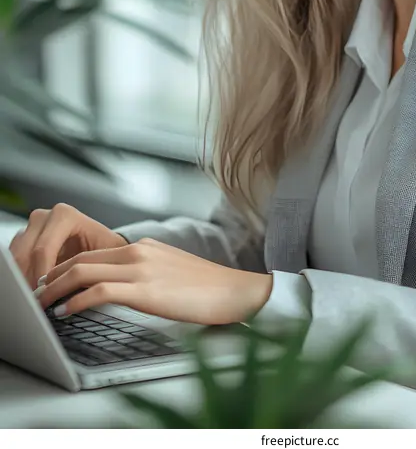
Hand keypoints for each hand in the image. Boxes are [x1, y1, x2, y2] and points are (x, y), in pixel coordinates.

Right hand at [9, 202, 127, 288]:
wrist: (102, 244)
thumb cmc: (107, 249)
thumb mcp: (104, 257)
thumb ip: (90, 268)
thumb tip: (77, 291)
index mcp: (64, 215)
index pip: (43, 250)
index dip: (42, 275)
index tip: (46, 295)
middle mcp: (45, 217)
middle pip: (25, 255)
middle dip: (30, 281)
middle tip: (38, 302)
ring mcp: (32, 227)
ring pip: (17, 258)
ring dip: (24, 280)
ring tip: (37, 299)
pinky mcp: (24, 238)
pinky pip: (15, 260)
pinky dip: (21, 277)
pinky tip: (33, 290)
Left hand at [35, 238, 273, 325]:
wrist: (236, 291)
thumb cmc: (207, 289)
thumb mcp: (171, 271)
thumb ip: (146, 272)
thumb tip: (121, 288)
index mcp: (144, 246)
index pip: (92, 252)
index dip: (65, 266)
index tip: (51, 281)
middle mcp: (139, 250)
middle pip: (81, 258)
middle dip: (52, 276)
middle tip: (37, 292)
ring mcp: (141, 268)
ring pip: (83, 271)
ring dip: (55, 288)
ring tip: (42, 302)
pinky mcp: (146, 289)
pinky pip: (99, 291)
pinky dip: (76, 300)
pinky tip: (66, 312)